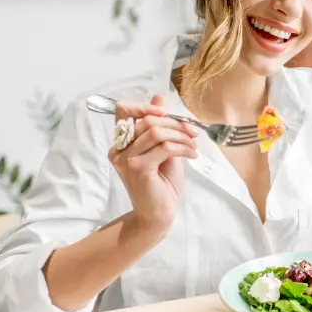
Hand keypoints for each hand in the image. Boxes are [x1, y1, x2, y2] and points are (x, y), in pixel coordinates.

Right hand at [108, 94, 197, 233]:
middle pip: (146, 120)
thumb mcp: (164, 148)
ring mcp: (126, 159)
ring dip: (180, 135)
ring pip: (155, 131)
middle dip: (175, 122)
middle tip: (192, 132)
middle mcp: (118, 149)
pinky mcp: (138, 168)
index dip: (145, 106)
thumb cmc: (162, 184)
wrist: (159, 214)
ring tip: (193, 144)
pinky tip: (192, 154)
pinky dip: (183, 147)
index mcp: (121, 142)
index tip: (168, 114)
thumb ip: (160, 126)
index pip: (123, 110)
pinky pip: (164, 147)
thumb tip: (159, 97)